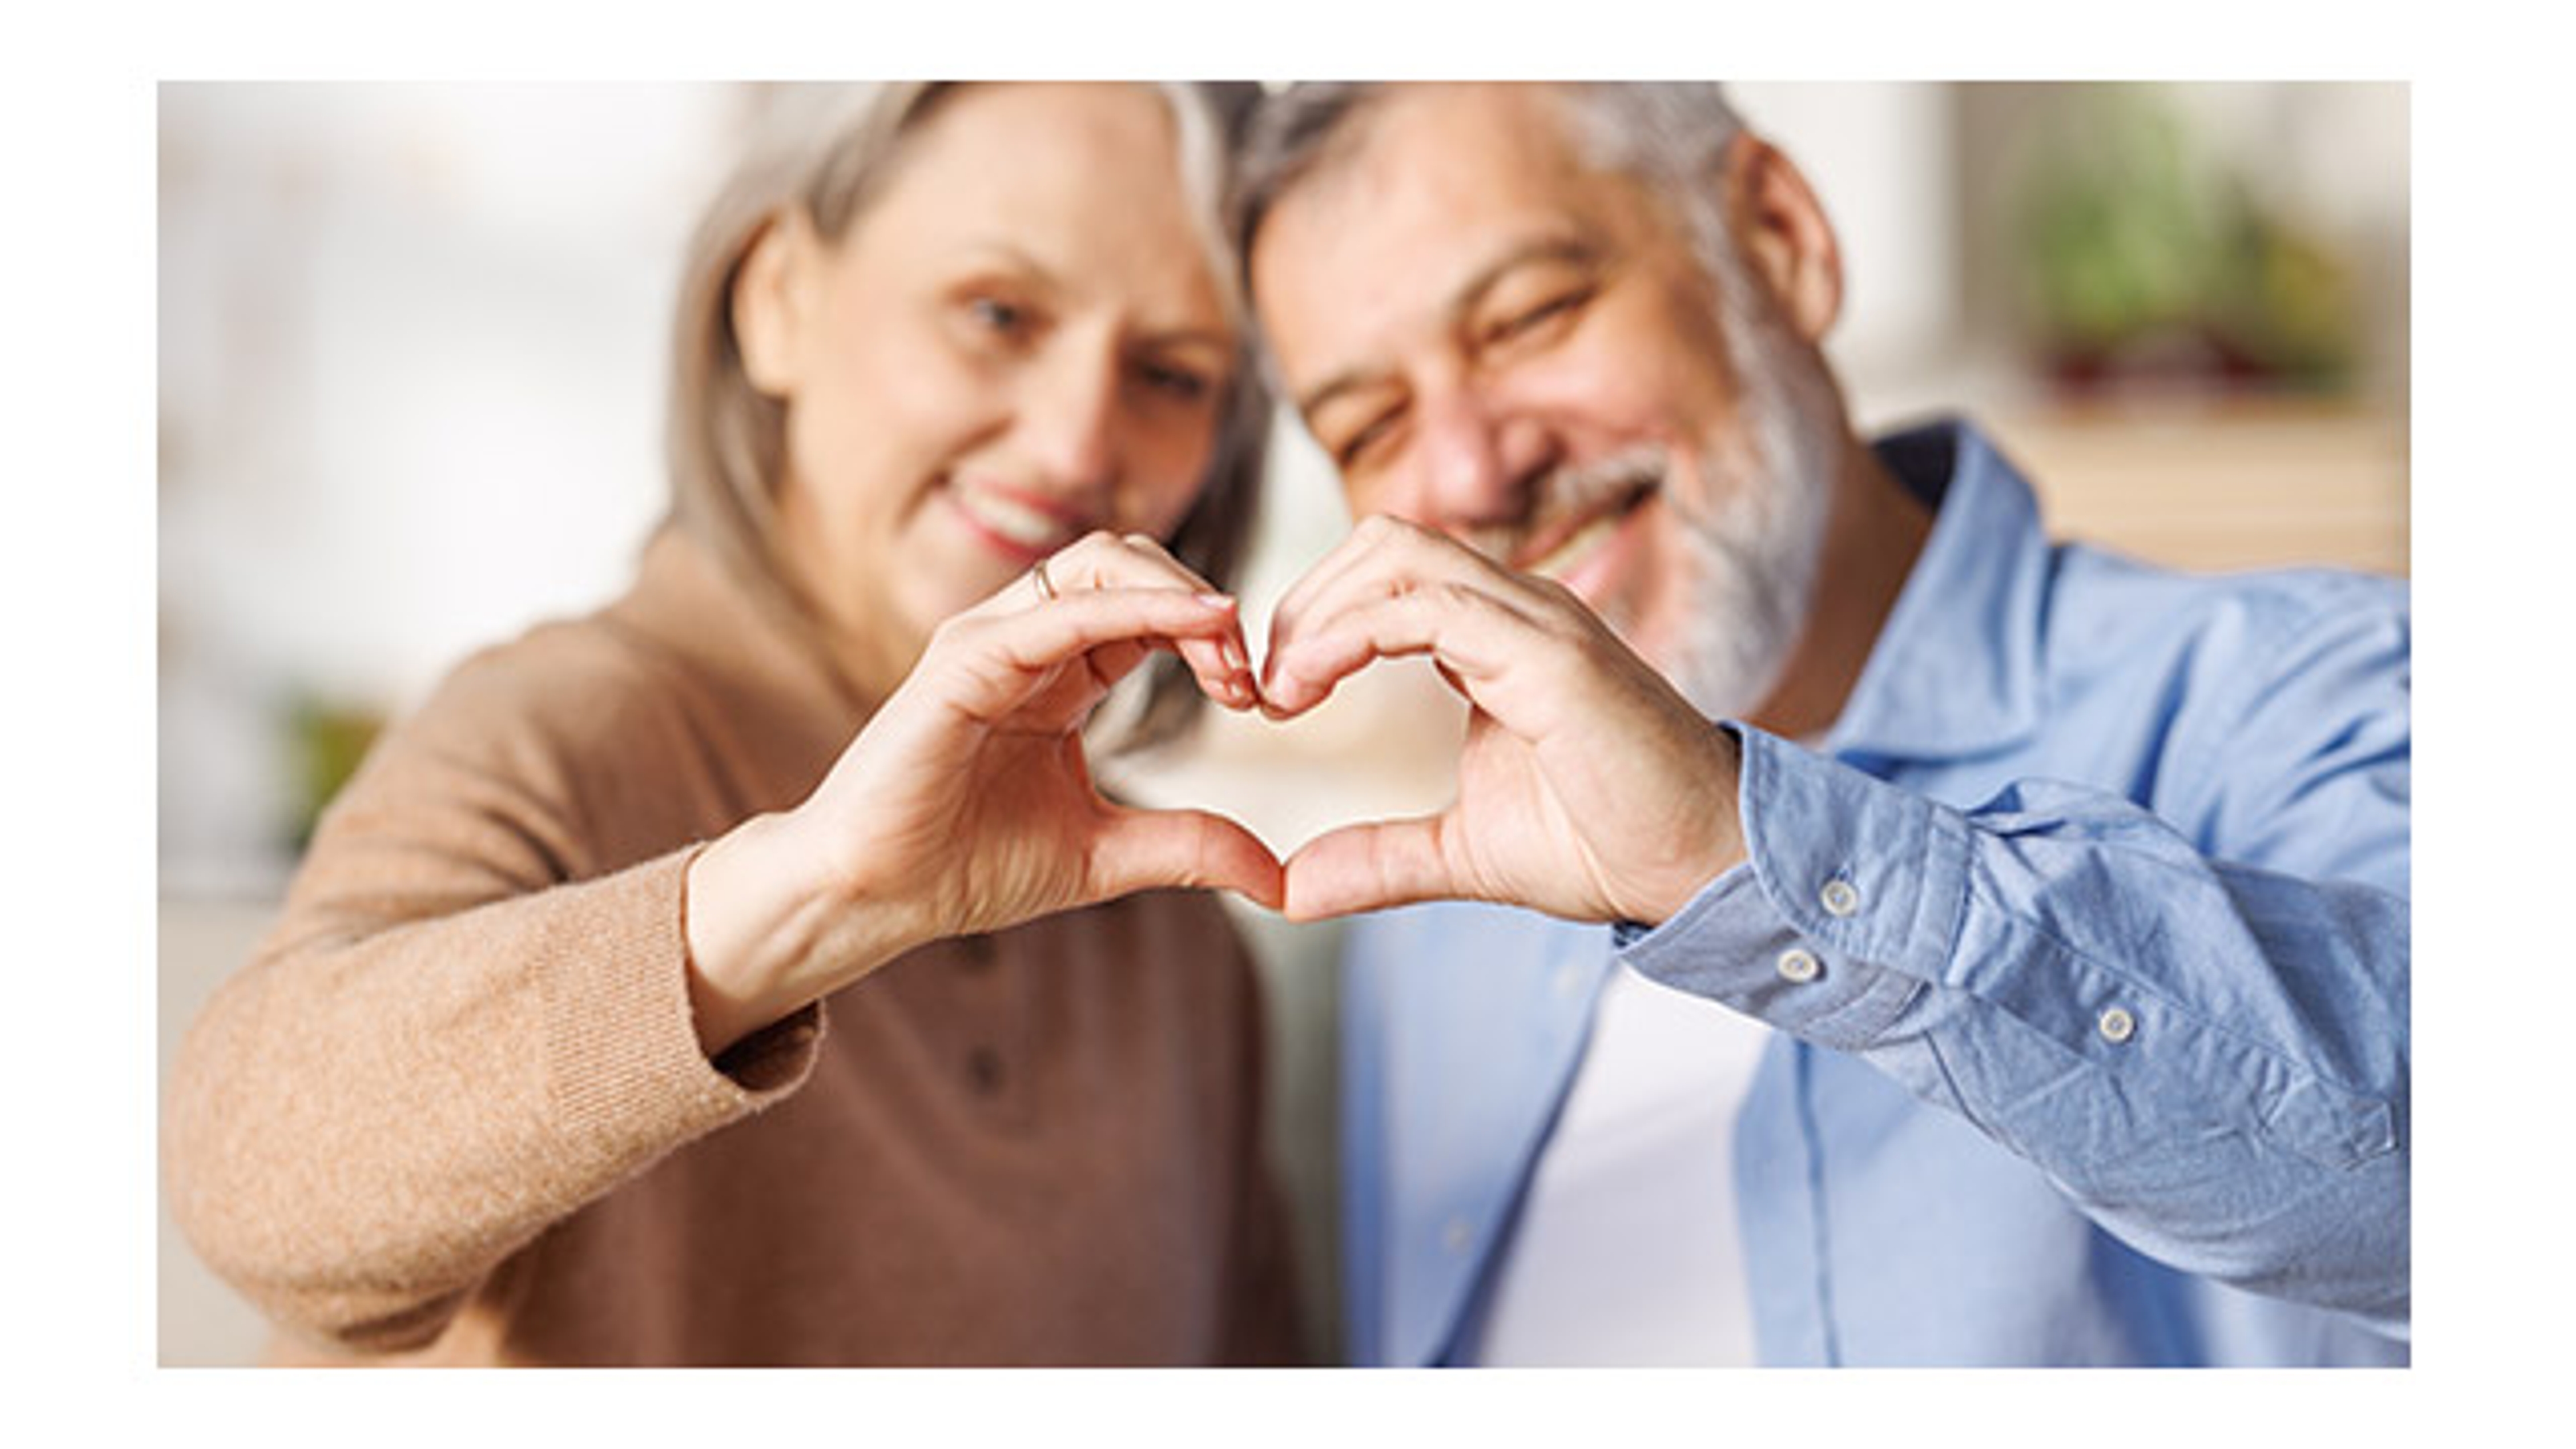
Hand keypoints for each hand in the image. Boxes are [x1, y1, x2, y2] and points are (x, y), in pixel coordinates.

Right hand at [684, 531, 1277, 1054]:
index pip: (1152, 609)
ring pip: (1100, 562)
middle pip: (1132, 563)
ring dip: (1180, 593)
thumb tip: (1279, 879)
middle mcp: (1027, 637)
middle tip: (1250, 674)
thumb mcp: (1106, 855)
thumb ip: (1189, 848)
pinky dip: (1134, 606)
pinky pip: (1057, 609)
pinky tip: (1198, 624)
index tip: (1257, 696)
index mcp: (1061, 669)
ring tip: (1231, 646)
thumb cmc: (966, 866)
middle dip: (1205, 605)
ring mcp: (990, 639)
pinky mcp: (962, 659)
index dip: (1212, 635)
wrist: (876, 896)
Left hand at [1258, 515, 1747, 924]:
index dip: (1316, 620)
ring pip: (1396, 552)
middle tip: (1265, 689)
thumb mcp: (1463, 853)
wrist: (1705, 867)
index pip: (1387, 576)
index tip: (1275, 699)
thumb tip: (1289, 889)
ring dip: (1317, 612)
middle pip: (1381, 542)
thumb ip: (1378, 859)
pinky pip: (1425, 607)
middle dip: (1304, 601)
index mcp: (1499, 636)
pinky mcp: (1551, 655)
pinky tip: (1313, 689)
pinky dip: (1349, 635)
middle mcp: (1519, 609)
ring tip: (1282, 693)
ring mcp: (1537, 622)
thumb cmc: (1610, 845)